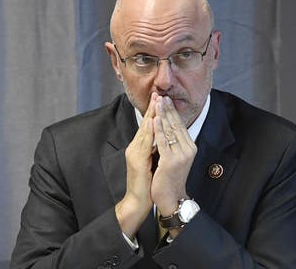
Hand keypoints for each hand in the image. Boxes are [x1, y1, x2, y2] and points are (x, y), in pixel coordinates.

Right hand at [115, 92, 157, 237]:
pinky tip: (155, 122)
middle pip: (144, 125)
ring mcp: (134, 153)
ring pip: (144, 130)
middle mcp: (134, 148)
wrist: (138, 201)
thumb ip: (152, 151)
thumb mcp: (150, 164)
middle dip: (152, 109)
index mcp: (138, 148)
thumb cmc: (146, 185)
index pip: (146, 127)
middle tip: (158, 93)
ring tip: (157, 102)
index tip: (159, 100)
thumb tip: (161, 140)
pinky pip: (145, 143)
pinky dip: (150, 131)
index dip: (152, 113)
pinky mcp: (137, 160)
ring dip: (151, 115)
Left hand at [151, 96, 196, 216]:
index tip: (165, 98)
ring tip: (157, 102)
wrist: (170, 197)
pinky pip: (163, 142)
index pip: (179, 124)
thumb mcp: (173, 156)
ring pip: (170, 130)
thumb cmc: (169, 177)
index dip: (171, 111)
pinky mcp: (171, 161)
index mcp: (189, 147)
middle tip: (161, 95)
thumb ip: (172, 142)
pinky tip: (154, 119)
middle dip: (167, 109)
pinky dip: (158, 130)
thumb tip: (167, 125)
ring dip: (162, 115)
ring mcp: (180, 155)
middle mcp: (188, 149)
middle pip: (176, 124)